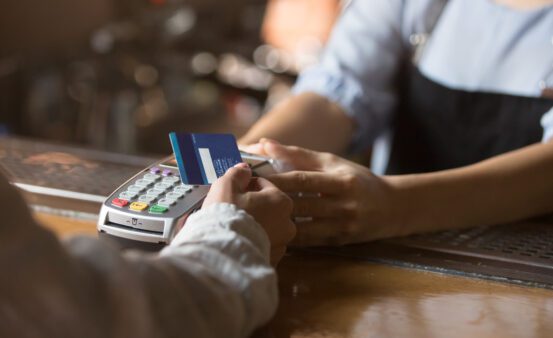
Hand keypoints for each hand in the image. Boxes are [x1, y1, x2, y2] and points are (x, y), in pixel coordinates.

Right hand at [203, 163, 295, 264]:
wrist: (222, 252)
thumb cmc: (226, 215)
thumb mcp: (226, 186)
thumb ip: (238, 174)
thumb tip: (244, 168)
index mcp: (281, 201)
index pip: (264, 185)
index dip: (246, 185)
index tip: (233, 190)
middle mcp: (288, 224)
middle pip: (268, 208)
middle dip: (253, 207)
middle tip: (232, 209)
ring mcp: (281, 245)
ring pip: (267, 229)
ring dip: (255, 226)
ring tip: (233, 228)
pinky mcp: (272, 262)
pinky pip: (262, 247)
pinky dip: (252, 244)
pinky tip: (237, 242)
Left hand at [261, 140, 403, 246]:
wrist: (393, 207)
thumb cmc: (356, 179)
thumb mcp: (332, 162)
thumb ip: (297, 154)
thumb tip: (263, 143)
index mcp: (341, 181)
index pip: (302, 180)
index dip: (276, 180)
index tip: (252, 178)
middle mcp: (344, 205)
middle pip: (300, 205)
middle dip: (271, 201)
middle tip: (245, 200)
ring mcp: (343, 226)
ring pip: (302, 228)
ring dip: (278, 222)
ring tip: (254, 217)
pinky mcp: (340, 242)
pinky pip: (309, 241)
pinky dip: (290, 236)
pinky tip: (272, 231)